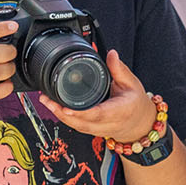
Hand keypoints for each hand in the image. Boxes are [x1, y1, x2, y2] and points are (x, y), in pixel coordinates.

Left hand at [38, 50, 159, 145]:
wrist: (139, 123)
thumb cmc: (135, 103)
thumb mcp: (131, 83)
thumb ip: (119, 69)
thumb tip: (111, 54)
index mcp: (120, 111)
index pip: (98, 114)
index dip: (81, 112)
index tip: (66, 108)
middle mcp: (108, 123)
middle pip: (82, 122)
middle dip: (62, 112)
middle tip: (47, 99)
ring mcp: (99, 129)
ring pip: (76, 126)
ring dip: (59, 115)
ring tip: (46, 100)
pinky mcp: (92, 130)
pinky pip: (75, 126)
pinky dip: (63, 118)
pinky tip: (53, 107)